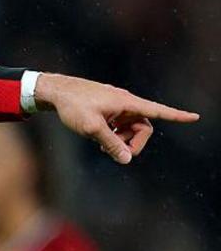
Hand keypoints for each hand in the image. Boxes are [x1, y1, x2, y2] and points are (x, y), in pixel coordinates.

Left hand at [34, 73, 199, 163]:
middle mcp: (125, 103)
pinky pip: (119, 126)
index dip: (176, 116)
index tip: (195, 117)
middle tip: (115, 152)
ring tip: (103, 146)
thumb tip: (128, 159)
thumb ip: (112, 144)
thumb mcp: (92, 128)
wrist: (55, 91)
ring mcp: (116, 106)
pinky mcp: (107, 109)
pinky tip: (99, 139)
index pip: (157, 111)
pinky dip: (113, 135)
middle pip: (143, 127)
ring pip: (130, 128)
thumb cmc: (73, 106)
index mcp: (127, 103)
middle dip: (133, 142)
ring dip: (121, 140)